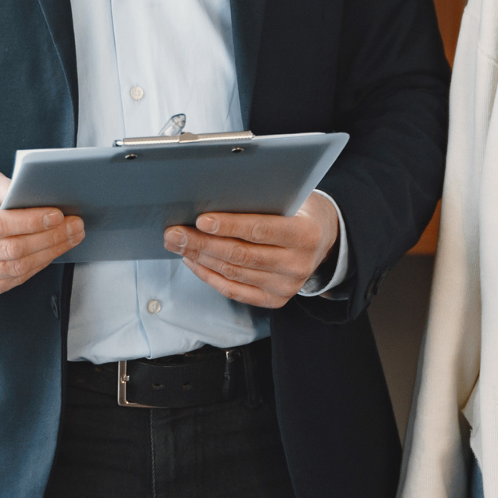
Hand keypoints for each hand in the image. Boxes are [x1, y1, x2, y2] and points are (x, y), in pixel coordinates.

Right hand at [0, 170, 83, 301]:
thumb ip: (4, 186)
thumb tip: (36, 196)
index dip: (31, 221)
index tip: (58, 214)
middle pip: (10, 250)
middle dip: (50, 238)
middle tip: (75, 226)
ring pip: (15, 270)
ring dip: (49, 254)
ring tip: (70, 238)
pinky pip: (11, 282)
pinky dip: (36, 267)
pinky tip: (50, 252)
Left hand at [164, 194, 338, 308]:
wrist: (322, 239)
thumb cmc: (299, 213)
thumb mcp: (290, 200)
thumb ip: (261, 201)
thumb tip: (213, 198)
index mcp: (305, 234)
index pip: (260, 230)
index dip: (229, 225)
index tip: (200, 220)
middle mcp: (297, 264)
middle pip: (240, 255)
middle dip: (202, 243)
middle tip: (175, 232)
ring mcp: (286, 286)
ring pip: (233, 273)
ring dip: (200, 258)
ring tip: (178, 244)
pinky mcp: (274, 299)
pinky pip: (234, 291)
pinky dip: (209, 276)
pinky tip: (194, 261)